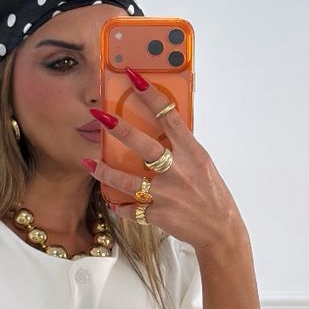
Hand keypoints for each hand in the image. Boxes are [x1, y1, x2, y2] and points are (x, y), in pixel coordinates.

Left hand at [84, 86, 244, 253]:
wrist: (219, 229)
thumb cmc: (211, 193)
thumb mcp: (202, 164)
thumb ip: (182, 148)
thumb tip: (161, 129)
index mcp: (192, 153)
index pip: (169, 117)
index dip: (151, 96)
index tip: (134, 79)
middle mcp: (178, 171)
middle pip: (143, 146)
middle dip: (119, 129)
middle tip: (99, 116)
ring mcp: (166, 194)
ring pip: (127, 181)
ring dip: (105, 172)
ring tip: (89, 162)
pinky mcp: (158, 215)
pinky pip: (131, 210)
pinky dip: (120, 206)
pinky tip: (112, 200)